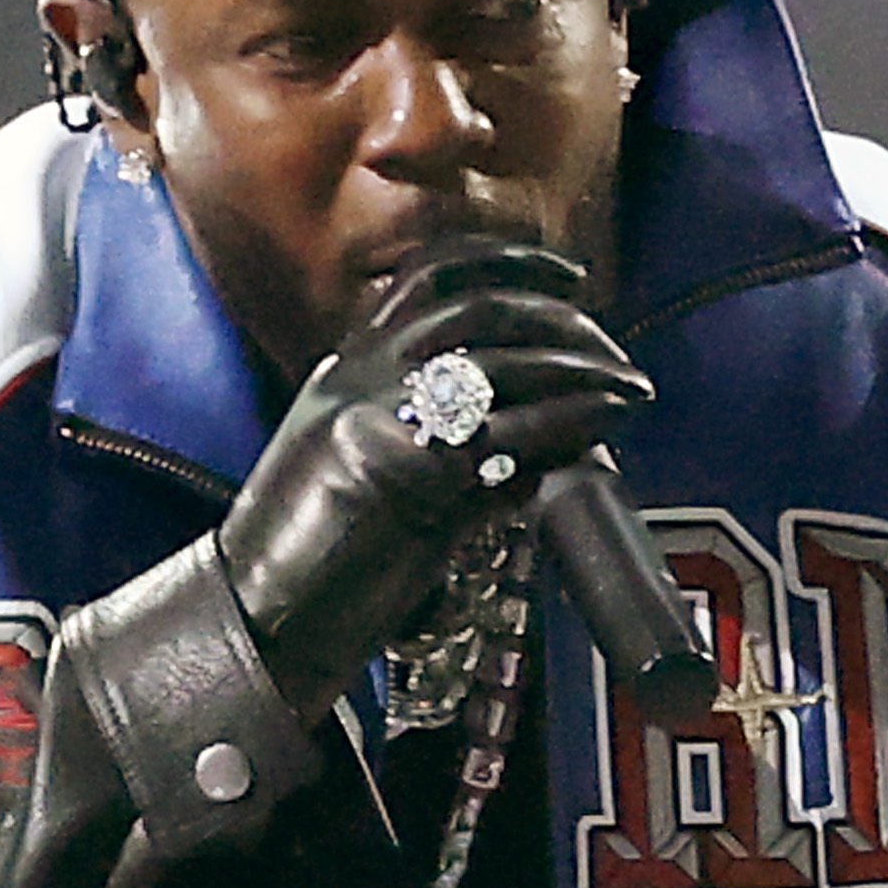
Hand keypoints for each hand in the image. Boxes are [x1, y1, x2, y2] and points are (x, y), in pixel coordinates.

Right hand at [217, 242, 646, 712]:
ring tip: (629, 388)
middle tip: (611, 347)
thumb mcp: (366, 480)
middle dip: (560, 317)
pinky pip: (511, 434)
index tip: (566, 272)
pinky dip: (569, 423)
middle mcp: (358, 381)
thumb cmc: (313, 570)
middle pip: (477, 309)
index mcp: (344, 373)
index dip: (508, 261)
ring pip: (502, 363)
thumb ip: (438, 444)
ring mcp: (379, 420)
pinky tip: (603, 426)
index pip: (428, 278)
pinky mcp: (409, 474)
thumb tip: (535, 441)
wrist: (257, 627)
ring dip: (582, 370)